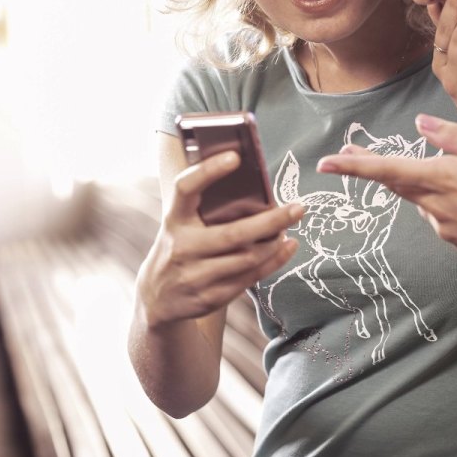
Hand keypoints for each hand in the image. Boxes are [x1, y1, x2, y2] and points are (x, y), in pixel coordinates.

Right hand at [137, 150, 302, 327]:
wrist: (157, 299)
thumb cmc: (179, 248)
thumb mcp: (181, 224)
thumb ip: (205, 207)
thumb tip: (254, 185)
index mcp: (174, 219)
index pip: (185, 188)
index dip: (208, 170)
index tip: (235, 157)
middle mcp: (182, 247)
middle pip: (233, 234)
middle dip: (271, 221)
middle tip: (298, 207)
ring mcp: (194, 276)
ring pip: (247, 258)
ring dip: (275, 243)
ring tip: (290, 227)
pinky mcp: (209, 298)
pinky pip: (249, 278)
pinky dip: (274, 261)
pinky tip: (287, 248)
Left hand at [318, 115, 456, 281]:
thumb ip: (453, 137)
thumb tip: (420, 123)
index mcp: (443, 178)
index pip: (387, 170)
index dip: (354, 166)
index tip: (326, 162)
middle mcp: (435, 205)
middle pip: (395, 183)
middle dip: (370, 166)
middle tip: (348, 150)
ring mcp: (443, 227)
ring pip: (423, 197)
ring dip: (429, 183)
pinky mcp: (455, 241)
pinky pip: (442, 214)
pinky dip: (451, 201)